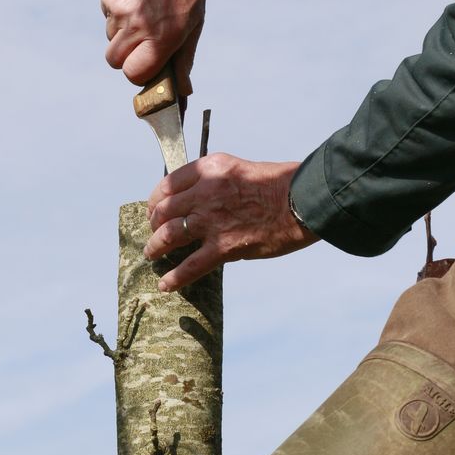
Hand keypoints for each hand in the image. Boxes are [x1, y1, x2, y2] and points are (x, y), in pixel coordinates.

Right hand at [101, 0, 216, 96]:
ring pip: (109, 38)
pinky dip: (117, 14)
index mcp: (161, 36)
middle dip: (127, 58)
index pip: (133, 74)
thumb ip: (183, 62)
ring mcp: (118, 8)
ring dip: (122, 34)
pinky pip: (107, 16)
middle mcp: (137, 24)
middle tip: (143, 44)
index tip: (147, 65)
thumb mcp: (193, 26)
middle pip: (115, 61)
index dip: (139, 73)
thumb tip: (182, 95)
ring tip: (143, 13)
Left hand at [145, 154, 318, 290]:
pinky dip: (175, 278)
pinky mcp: (224, 247)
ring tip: (152, 255)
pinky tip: (166, 285)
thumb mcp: (238, 169)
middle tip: (153, 234)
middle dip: (153, 224)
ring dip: (155, 248)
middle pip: (163, 211)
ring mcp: (212, 221)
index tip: (155, 209)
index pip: (167, 184)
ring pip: (168, 236)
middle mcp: (205, 193)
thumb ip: (215, 182)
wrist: (303, 202)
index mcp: (209, 169)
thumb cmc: (279, 185)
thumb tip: (198, 201)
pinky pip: (190, 266)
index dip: (155, 200)